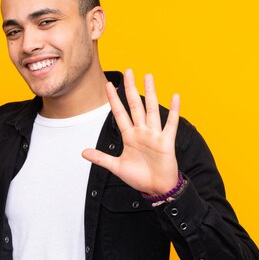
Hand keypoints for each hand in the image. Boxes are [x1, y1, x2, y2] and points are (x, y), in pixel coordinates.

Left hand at [82, 69, 179, 194]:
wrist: (157, 188)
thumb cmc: (139, 177)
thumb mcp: (116, 167)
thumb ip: (101, 158)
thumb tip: (83, 152)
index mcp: (129, 136)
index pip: (120, 113)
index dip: (114, 99)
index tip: (108, 85)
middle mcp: (142, 131)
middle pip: (135, 105)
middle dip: (131, 88)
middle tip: (128, 71)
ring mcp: (154, 134)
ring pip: (152, 109)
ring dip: (151, 92)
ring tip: (148, 76)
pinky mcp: (167, 141)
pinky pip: (171, 123)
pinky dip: (174, 110)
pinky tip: (175, 96)